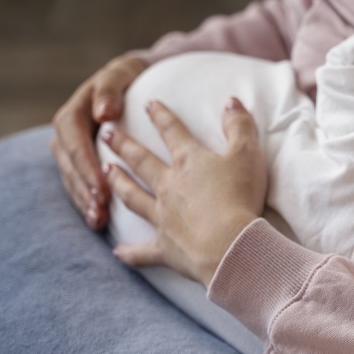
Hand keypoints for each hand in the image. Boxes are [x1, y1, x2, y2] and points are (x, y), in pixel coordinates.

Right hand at [51, 55, 147, 229]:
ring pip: (72, 179)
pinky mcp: (81, 164)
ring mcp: (71, 151)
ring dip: (83, 201)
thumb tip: (103, 113)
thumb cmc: (131, 76)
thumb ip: (110, 89)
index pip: (73, 142)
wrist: (136, 80)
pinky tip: (98, 221)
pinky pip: (79, 185)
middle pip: (70, 165)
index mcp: (73, 113)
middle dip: (84, 189)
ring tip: (98, 220)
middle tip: (100, 210)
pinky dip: (87, 203)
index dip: (85, 166)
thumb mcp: (121, 73)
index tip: (101, 187)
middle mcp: (67, 134)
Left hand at [101, 98, 266, 285]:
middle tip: (105, 134)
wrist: (229, 245)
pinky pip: (142, 251)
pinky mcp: (165, 247)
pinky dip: (129, 253)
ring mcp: (163, 217)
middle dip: (123, 145)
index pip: (172, 131)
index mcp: (189, 161)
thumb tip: (231, 101)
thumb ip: (239, 125)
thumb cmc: (240, 197)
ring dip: (118, 183)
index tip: (148, 103)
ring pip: (133, 197)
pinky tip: (116, 252)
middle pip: (141, 161)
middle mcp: (169, 186)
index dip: (160, 115)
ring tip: (106, 172)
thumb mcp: (248, 154)